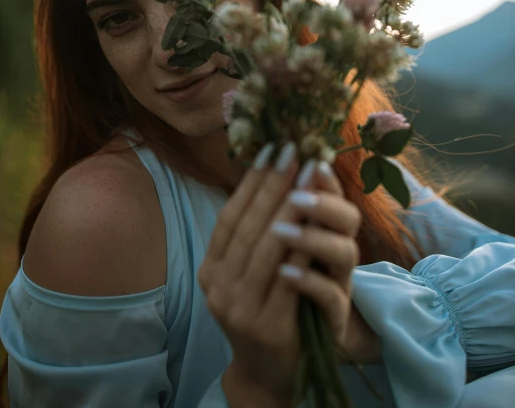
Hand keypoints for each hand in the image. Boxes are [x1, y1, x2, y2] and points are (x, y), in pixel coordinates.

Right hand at [198, 142, 319, 402]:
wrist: (270, 373)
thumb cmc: (266, 312)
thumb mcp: (251, 273)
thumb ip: (256, 235)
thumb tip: (274, 178)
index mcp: (210, 270)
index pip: (230, 217)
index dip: (251, 182)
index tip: (273, 149)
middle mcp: (218, 287)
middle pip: (249, 226)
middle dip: (273, 185)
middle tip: (295, 152)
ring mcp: (239, 308)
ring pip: (266, 248)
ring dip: (288, 207)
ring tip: (307, 176)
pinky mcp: (268, 326)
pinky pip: (286, 279)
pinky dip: (299, 248)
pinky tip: (312, 222)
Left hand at [273, 159, 379, 362]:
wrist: (278, 353)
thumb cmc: (273, 290)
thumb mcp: (265, 247)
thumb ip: (269, 211)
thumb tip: (261, 161)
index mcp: (324, 228)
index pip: (332, 194)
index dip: (320, 177)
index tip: (302, 157)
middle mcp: (337, 252)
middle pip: (345, 218)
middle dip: (317, 200)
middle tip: (293, 188)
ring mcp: (339, 286)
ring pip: (342, 253)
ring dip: (310, 237)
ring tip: (280, 230)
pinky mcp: (334, 320)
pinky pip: (331, 298)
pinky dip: (308, 283)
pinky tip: (285, 274)